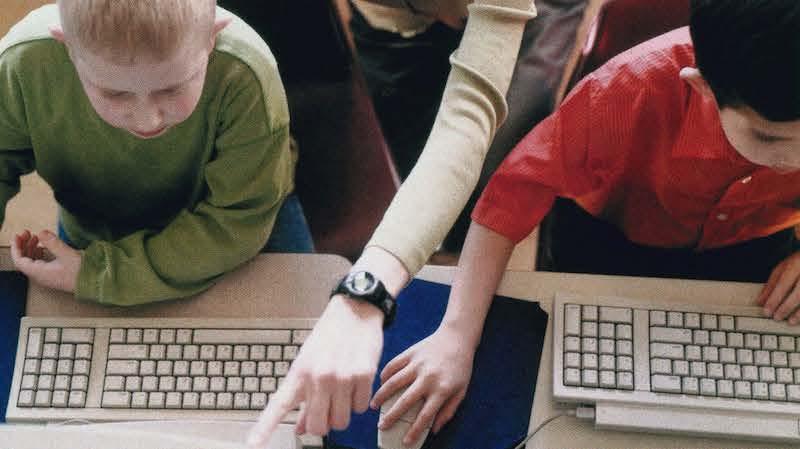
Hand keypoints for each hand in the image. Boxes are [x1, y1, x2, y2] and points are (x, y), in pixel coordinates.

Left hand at [10, 230, 80, 292]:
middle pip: (24, 260)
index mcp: (40, 272)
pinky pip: (39, 264)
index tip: (18, 235)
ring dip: (31, 248)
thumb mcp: (67, 254)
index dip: (16, 247)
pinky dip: (38, 254)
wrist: (94, 283)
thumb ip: (53, 243)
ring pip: (31, 262)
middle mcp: (40, 276)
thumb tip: (42, 232)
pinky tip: (43, 248)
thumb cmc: (82, 272)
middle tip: (28, 233)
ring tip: (36, 237)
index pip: (19, 260)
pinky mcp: (53, 275)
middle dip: (23, 245)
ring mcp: (47, 276)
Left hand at [246, 295, 383, 447]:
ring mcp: (342, 377)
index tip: (252, 445)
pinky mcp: (364, 375)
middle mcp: (319, 377)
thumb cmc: (329, 337)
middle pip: (318, 427)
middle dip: (322, 423)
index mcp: (299, 373)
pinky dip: (358, 401)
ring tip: (342, 392)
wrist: (354, 310)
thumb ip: (304, 397)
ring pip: (341, 422)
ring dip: (342, 413)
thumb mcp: (308, 362)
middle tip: (326, 409)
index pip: (279, 406)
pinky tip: (355, 383)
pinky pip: (360, 408)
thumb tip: (300, 428)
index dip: (264, 428)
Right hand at [370, 326, 474, 445]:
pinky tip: (380, 384)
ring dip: (381, 396)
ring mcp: (418, 364)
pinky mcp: (410, 352)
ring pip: (394, 382)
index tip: (405, 442)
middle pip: (405, 401)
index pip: (425, 416)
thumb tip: (434, 430)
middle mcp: (428, 377)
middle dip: (391, 416)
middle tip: (381, 427)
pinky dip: (384, 375)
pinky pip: (393, 365)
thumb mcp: (461, 391)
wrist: (457, 337)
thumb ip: (449, 411)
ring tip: (373, 406)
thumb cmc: (461, 367)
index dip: (414, 431)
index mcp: (442, 389)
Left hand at [758, 251, 799, 323]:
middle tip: (777, 317)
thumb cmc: (798, 263)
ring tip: (790, 321)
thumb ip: (771, 284)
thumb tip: (760, 301)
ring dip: (799, 312)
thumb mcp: (782, 268)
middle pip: (798, 293)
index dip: (774, 299)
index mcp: (795, 265)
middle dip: (786, 307)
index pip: (783, 283)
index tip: (767, 310)